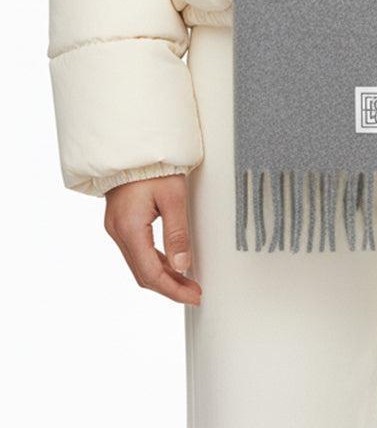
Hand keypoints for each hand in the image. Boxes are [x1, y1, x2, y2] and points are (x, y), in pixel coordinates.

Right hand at [104, 173, 201, 305]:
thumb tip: (183, 266)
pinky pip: (137, 251)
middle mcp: (117, 231)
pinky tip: (172, 264)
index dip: (173, 290)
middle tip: (194, 293)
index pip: (151, 274)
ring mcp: (116, 228)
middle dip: (170, 287)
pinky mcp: (120, 222)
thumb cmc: (154, 164)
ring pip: (139, 265)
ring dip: (163, 276)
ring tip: (188, 282)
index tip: (194, 296)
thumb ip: (177, 233)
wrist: (132, 145)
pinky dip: (154, 262)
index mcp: (129, 228)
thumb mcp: (173, 196)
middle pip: (143, 274)